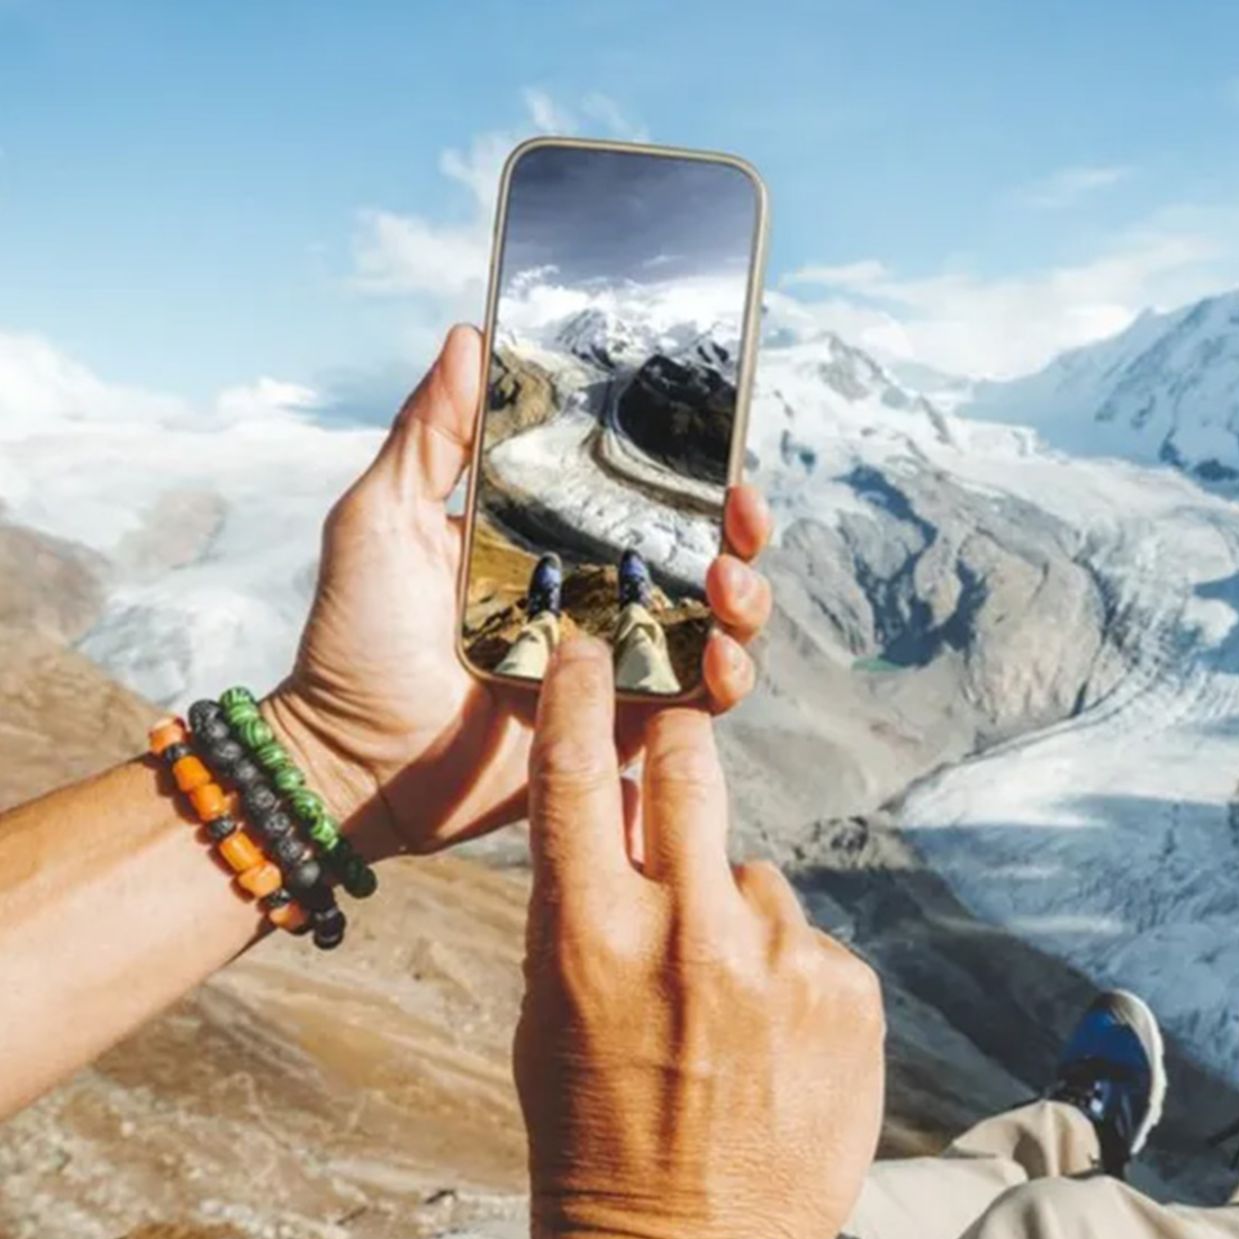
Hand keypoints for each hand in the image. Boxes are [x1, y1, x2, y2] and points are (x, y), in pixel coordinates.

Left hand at [260, 325, 776, 859]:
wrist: (349, 761)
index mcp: (554, 543)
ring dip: (746, 601)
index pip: (644, 496)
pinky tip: (716, 659)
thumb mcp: (381, 518)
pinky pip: (700, 706)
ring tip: (728, 588)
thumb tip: (470, 335)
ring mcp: (619, 666)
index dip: (695, 470)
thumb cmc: (353, 638)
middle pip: (705, 556)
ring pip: (720, 627)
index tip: (719, 444)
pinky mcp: (624, 731)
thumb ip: (429, 435)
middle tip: (740, 513)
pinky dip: (725, 681)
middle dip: (741, 531)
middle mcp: (600, 599)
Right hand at [514, 638, 884, 1238]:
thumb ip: (581, 909)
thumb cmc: (594, 1142)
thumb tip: (614, 808)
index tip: (590, 646)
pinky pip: (809, 943)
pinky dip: (789, 975)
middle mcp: (689, 935)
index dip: (580, 695)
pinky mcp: (849, 991)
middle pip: (694, 772)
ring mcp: (780, 962)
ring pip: (756, 875)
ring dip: (736, 915)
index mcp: (589, 940)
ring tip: (722, 1012)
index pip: (579, 777)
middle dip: (682, 747)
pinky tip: (771, 1045)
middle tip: (678, 748)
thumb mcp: (549, 1020)